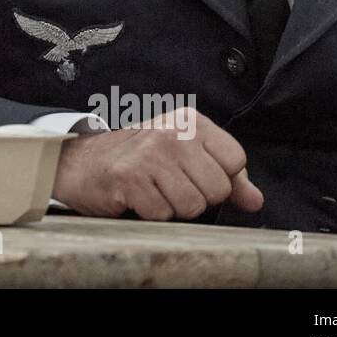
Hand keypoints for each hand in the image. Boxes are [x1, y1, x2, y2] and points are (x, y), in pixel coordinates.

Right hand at [52, 108, 263, 220]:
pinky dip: (150, 213)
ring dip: (173, 207)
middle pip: (218, 189)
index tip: (193, 174)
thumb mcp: (185, 156)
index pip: (235, 161)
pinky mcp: (130, 177)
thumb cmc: (138, 159)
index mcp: (191, 121)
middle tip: (168, 184)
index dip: (219, 178)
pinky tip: (136, 196)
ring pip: (193, 205)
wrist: (80, 161)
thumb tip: (256, 201)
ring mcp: (150, 153)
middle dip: (197, 197)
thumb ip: (226, 176)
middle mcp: (173, 132)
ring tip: (153, 190)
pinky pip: (163, 214)